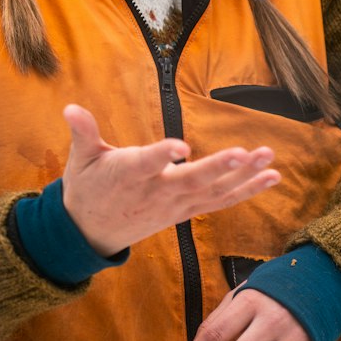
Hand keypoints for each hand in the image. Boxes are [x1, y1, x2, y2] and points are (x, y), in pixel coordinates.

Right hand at [61, 104, 280, 256]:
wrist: (90, 233)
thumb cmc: (87, 187)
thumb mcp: (79, 159)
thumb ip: (83, 132)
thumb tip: (69, 107)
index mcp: (128, 175)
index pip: (147, 164)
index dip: (163, 155)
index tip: (180, 147)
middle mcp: (156, 192)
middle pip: (192, 181)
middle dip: (221, 168)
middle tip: (247, 153)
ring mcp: (174, 205)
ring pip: (213, 192)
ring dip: (245, 178)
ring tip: (269, 159)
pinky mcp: (186, 211)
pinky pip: (220, 202)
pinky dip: (246, 191)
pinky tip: (271, 178)